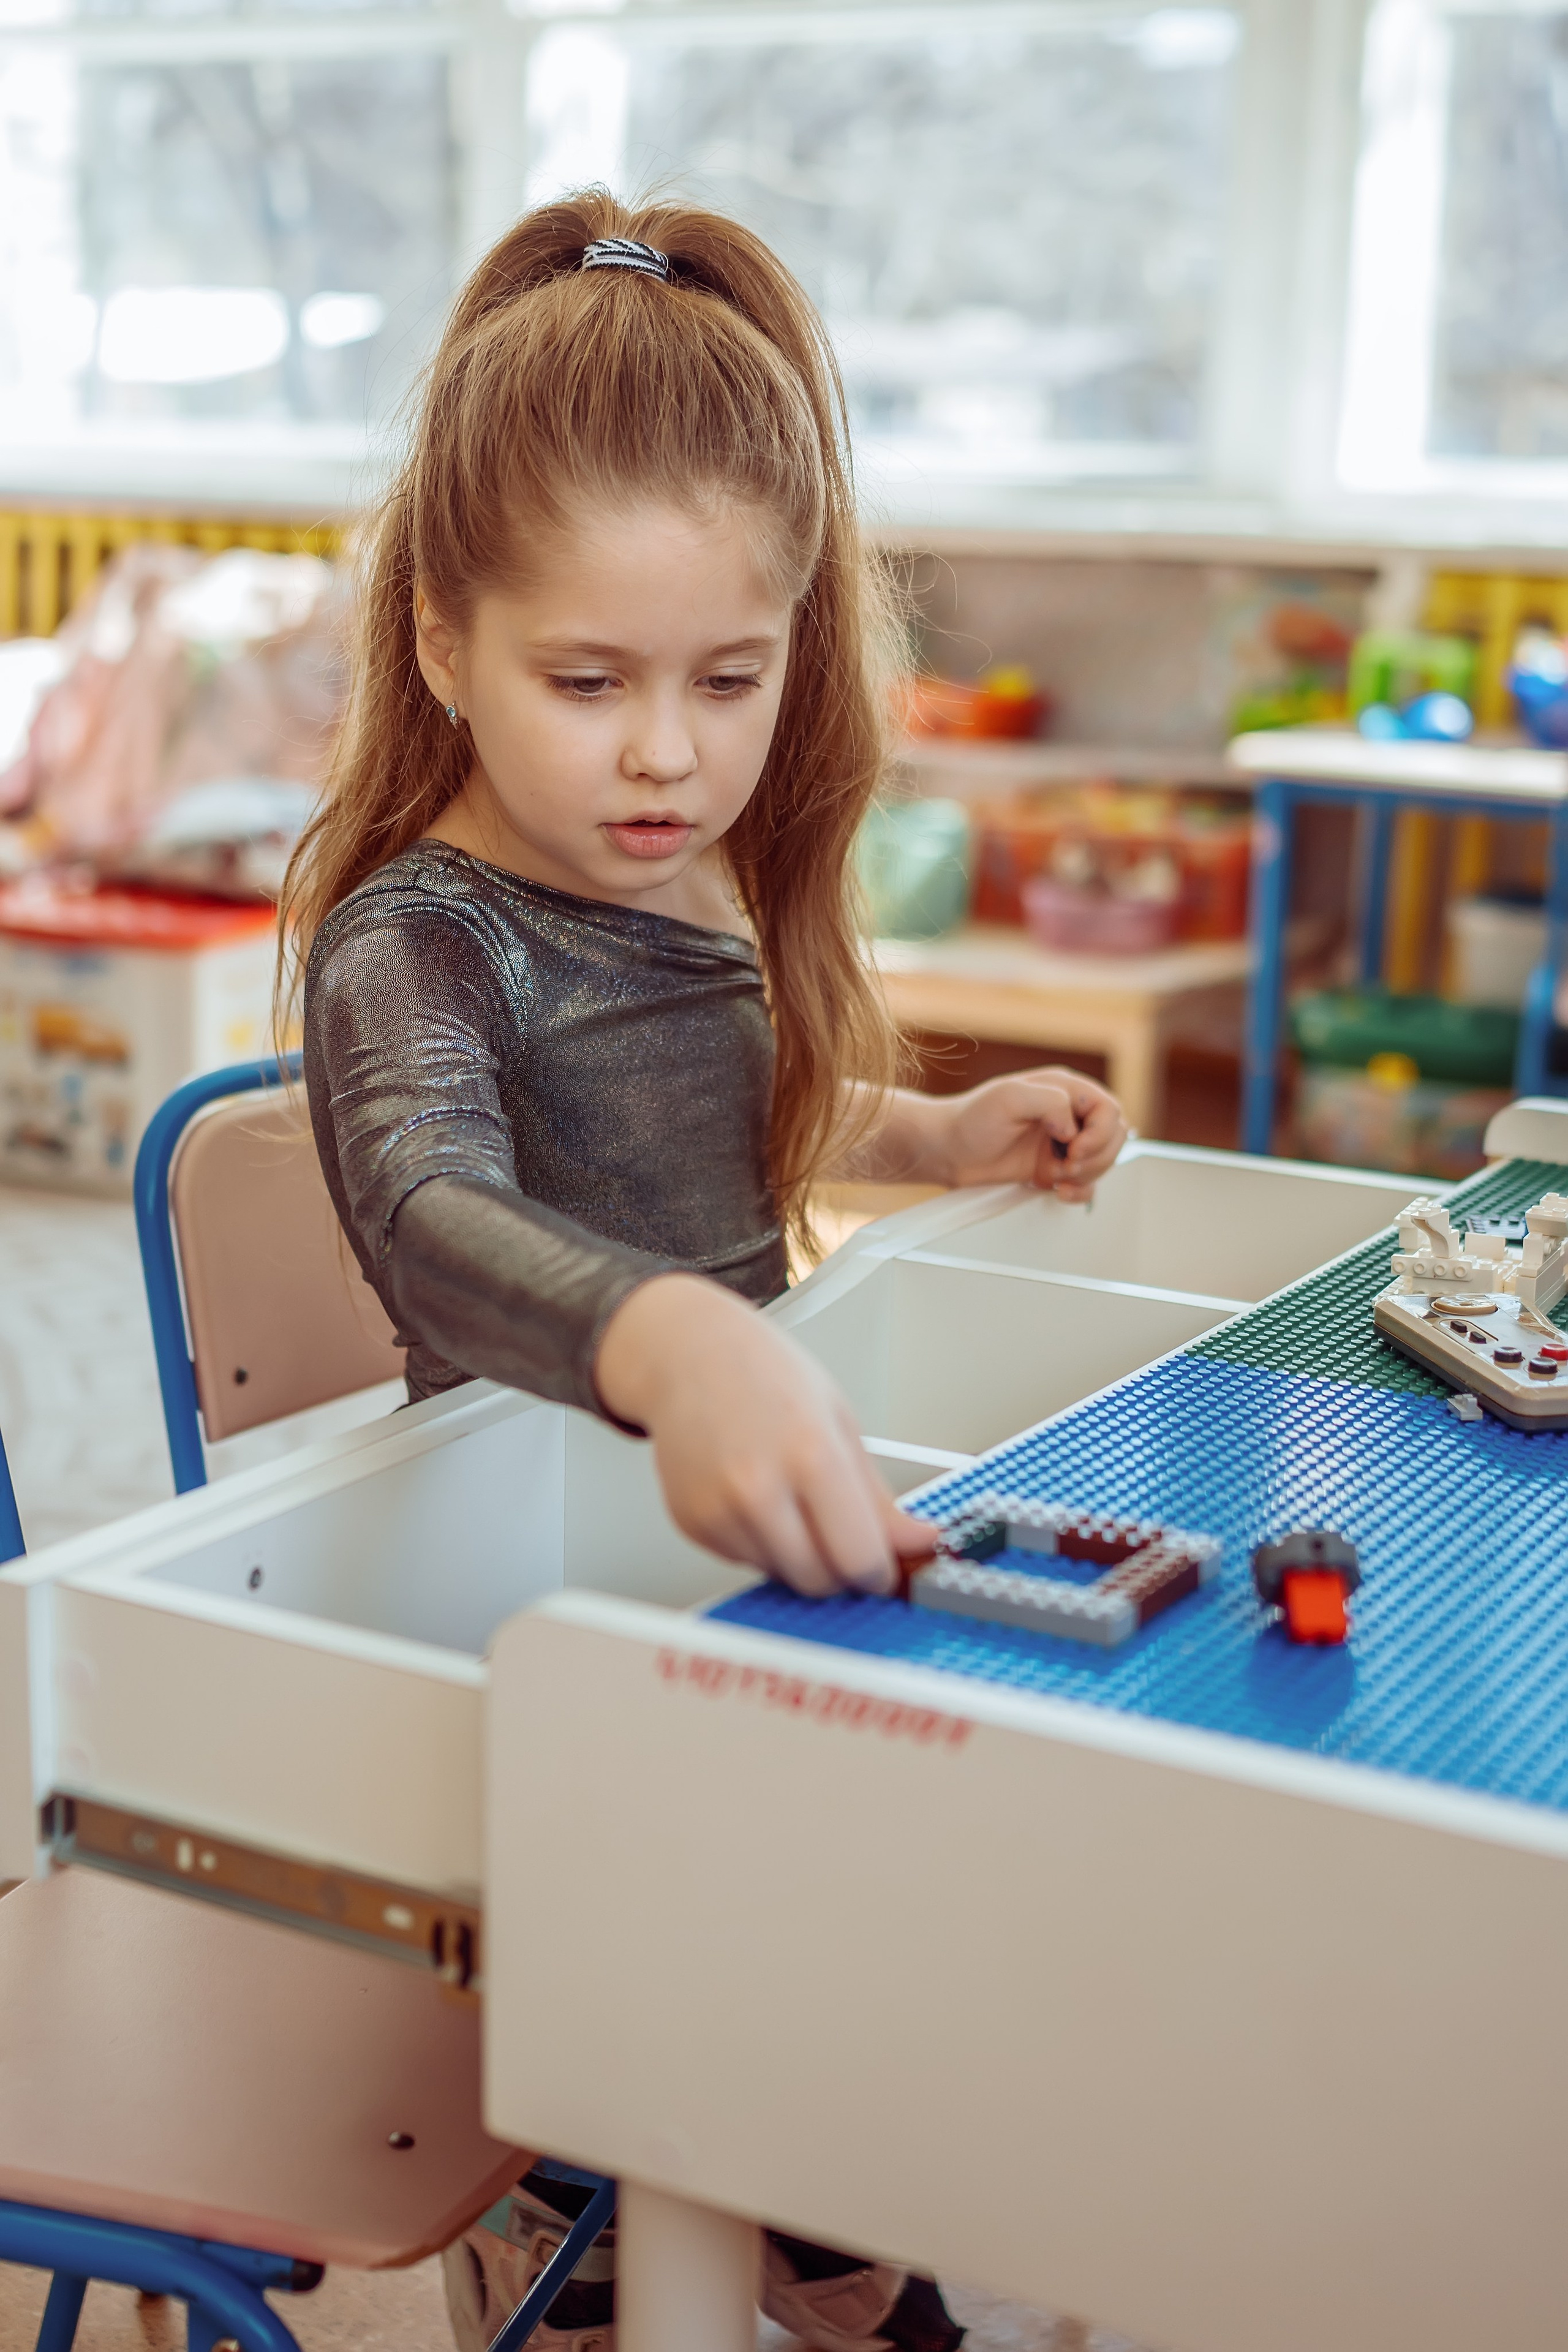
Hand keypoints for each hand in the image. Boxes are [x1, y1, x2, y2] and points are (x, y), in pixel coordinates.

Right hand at [595, 1274, 936, 1596]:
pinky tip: (755, 1498)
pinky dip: (760, 1545)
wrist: (688, 1356)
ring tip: (790, 1499)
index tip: (883, 1567)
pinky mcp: (692, 1524)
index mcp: (812, 1456)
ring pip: (783, 1577)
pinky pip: (744, 1563)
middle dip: (841, 1569)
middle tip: (840, 1531)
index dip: (880, 1572)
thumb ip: (878, 1497)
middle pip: (821, 1581)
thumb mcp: (840, 1423)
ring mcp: (720, 1511)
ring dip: (799, 1558)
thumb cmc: (765, 1375)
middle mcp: (760, 1489)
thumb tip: (919, 1542)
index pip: (860, 1560)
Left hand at [933, 1067, 1126, 1202]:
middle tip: (1067, 1165)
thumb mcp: (1008, 1097)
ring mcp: (1063, 1143)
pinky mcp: (1054, 1167)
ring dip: (1087, 1174)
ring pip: (1103, 1160)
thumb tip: (1073, 1127)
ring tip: (1057, 1176)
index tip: (1074, 1148)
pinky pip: (1086, 1182)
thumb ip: (1050, 1102)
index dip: (1100, 1133)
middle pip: (1114, 1136)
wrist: (947, 1151)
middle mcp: (1068, 1115)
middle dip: (1096, 1156)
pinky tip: (1060, 1190)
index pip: (1108, 1109)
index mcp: (1063, 1090)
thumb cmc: (970, 1119)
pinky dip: (1080, 1191)